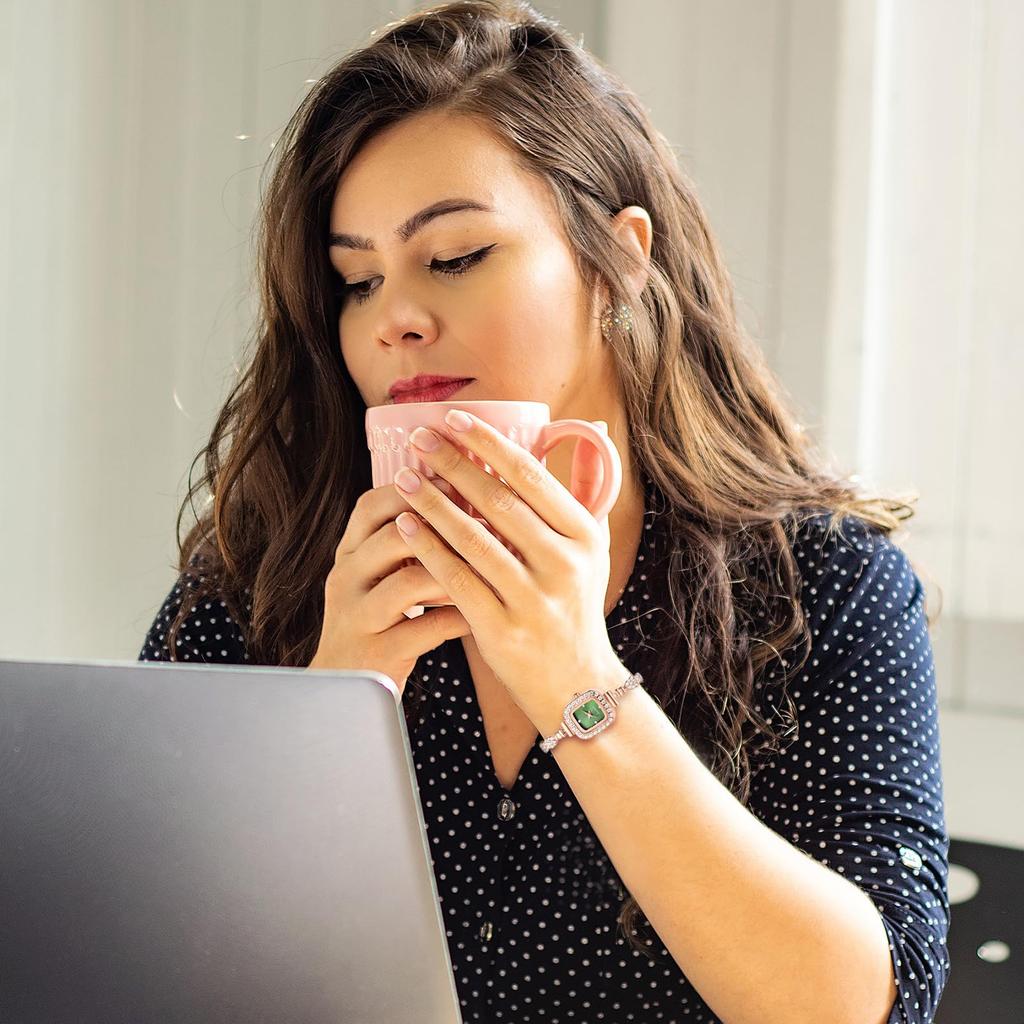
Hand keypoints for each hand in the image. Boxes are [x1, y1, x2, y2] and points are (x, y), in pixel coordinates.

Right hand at [307, 480, 472, 695]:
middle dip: (445, 527)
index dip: (415, 490)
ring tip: (489, 570)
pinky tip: (483, 615)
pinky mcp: (375, 654)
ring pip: (407, 582)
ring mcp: (357, 617)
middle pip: (392, 536)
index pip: (372, 505)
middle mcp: (345, 579)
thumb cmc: (377, 623)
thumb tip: (463, 498)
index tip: (457, 482)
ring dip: (454, 573)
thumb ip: (405, 542)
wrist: (342, 690)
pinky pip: (424, 629)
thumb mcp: (379, 576)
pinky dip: (458, 619)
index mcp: (348, 554)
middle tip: (488, 525)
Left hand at [392, 409, 626, 729]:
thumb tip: (594, 428)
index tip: (454, 419)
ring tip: (402, 477)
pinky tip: (405, 526)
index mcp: (585, 536)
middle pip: (498, 501)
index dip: (489, 444)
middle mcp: (564, 564)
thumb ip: (588, 491)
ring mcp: (533, 599)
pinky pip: (457, 580)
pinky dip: (429, 549)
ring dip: (432, 502)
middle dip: (452, 464)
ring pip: (473, 539)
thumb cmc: (576, 605)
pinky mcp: (502, 629)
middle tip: (418, 439)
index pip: (532, 477)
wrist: (574, 682)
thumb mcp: (594, 550)